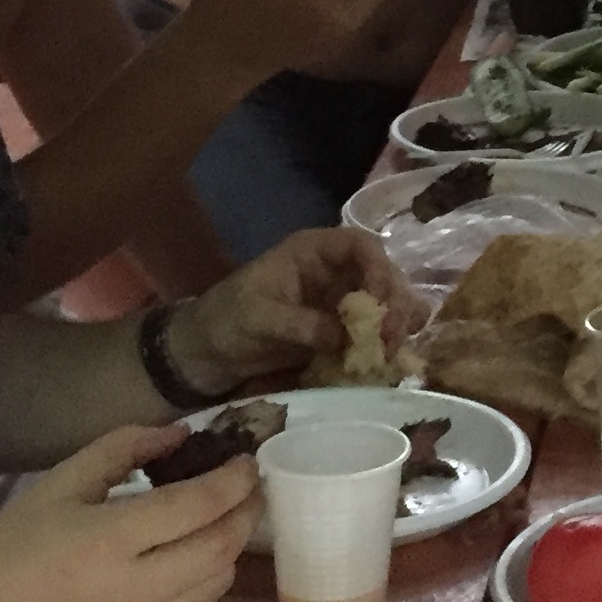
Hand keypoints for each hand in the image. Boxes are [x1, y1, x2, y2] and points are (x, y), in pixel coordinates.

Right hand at [0, 423, 259, 601]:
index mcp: (110, 540)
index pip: (199, 505)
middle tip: (248, 485)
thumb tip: (181, 433)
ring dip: (232, 546)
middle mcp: (136, 588)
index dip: (235, 479)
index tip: (247, 458)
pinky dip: (211, 579)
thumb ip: (123, 448)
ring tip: (225, 517)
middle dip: (246, 510)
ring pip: (219, 582)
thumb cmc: (11, 545)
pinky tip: (198, 557)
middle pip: (222, 546)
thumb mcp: (62, 482)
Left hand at [166, 221, 417, 397]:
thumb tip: (346, 338)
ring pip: (385, 301)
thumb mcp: (261, 319)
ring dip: (397, 322)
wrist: (204, 353)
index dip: (379, 269)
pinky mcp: (339, 328)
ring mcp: (338, 299)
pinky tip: (392, 356)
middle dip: (394, 302)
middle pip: (382, 273)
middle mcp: (333, 270)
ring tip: (393, 350)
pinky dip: (385, 340)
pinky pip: (372, 328)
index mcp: (312, 252)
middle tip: (391, 338)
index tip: (380, 303)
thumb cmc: (226, 321)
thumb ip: (304, 325)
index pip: (361, 246)